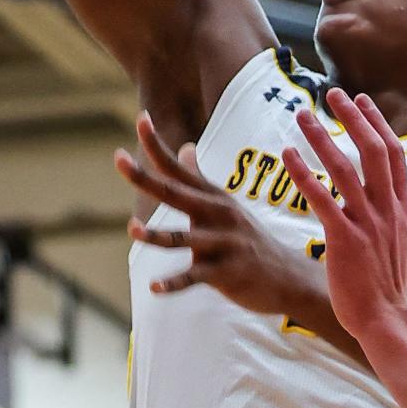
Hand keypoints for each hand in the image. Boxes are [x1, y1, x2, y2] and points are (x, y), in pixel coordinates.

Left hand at [114, 113, 311, 314]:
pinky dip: (174, 283)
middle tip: (118, 160)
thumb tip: (185, 147)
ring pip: (184, 238)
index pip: (178, 168)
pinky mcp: (227, 272)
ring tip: (132, 230)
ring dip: (157, 235)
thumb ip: (199, 179)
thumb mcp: (225, 204)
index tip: (141, 119)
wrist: (288, 277)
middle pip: (175, 193)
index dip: (156, 145)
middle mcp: (217, 214)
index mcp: (212, 198)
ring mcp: (223, 243)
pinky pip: (195, 277)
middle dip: (145, 178)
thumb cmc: (248, 239)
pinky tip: (154, 288)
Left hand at [282, 88, 406, 340]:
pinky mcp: (344, 239)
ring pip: (345, 169)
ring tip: (302, 115)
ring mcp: (366, 223)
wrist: (389, 322)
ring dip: (322, 139)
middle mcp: (387, 209)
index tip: (361, 101)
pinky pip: (322, 199)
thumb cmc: (402, 290)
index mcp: (403, 208)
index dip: (377, 124)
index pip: (394, 154)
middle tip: (332, 94)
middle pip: (373, 151)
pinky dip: (304, 175)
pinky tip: (288, 155)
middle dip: (352, 119)